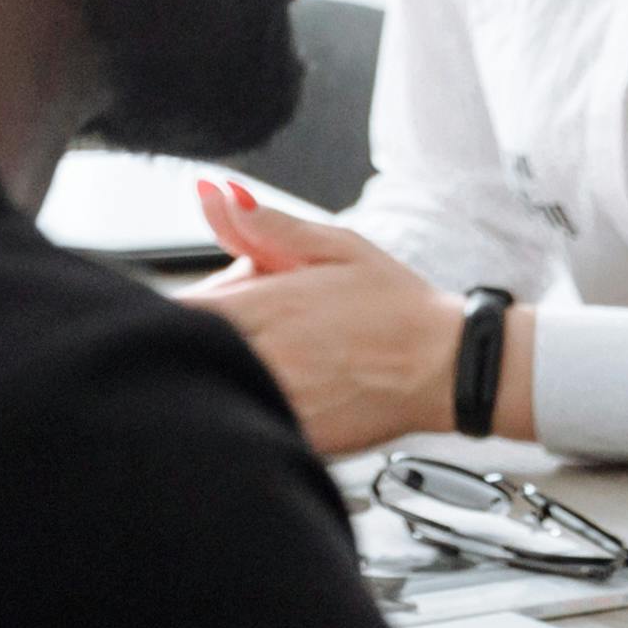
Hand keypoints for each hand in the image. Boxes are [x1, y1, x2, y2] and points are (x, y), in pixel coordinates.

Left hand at [174, 184, 468, 454]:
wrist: (447, 369)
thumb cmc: (396, 306)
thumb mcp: (338, 246)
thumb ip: (268, 225)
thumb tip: (213, 192)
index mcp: (274, 303)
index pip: (182, 308)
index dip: (180, 307)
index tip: (203, 305)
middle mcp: (270, 354)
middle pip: (191, 350)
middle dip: (203, 336)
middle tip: (253, 328)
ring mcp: (282, 399)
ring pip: (218, 385)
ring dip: (227, 370)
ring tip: (283, 358)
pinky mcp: (296, 435)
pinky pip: (250, 419)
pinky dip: (253, 404)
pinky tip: (293, 389)